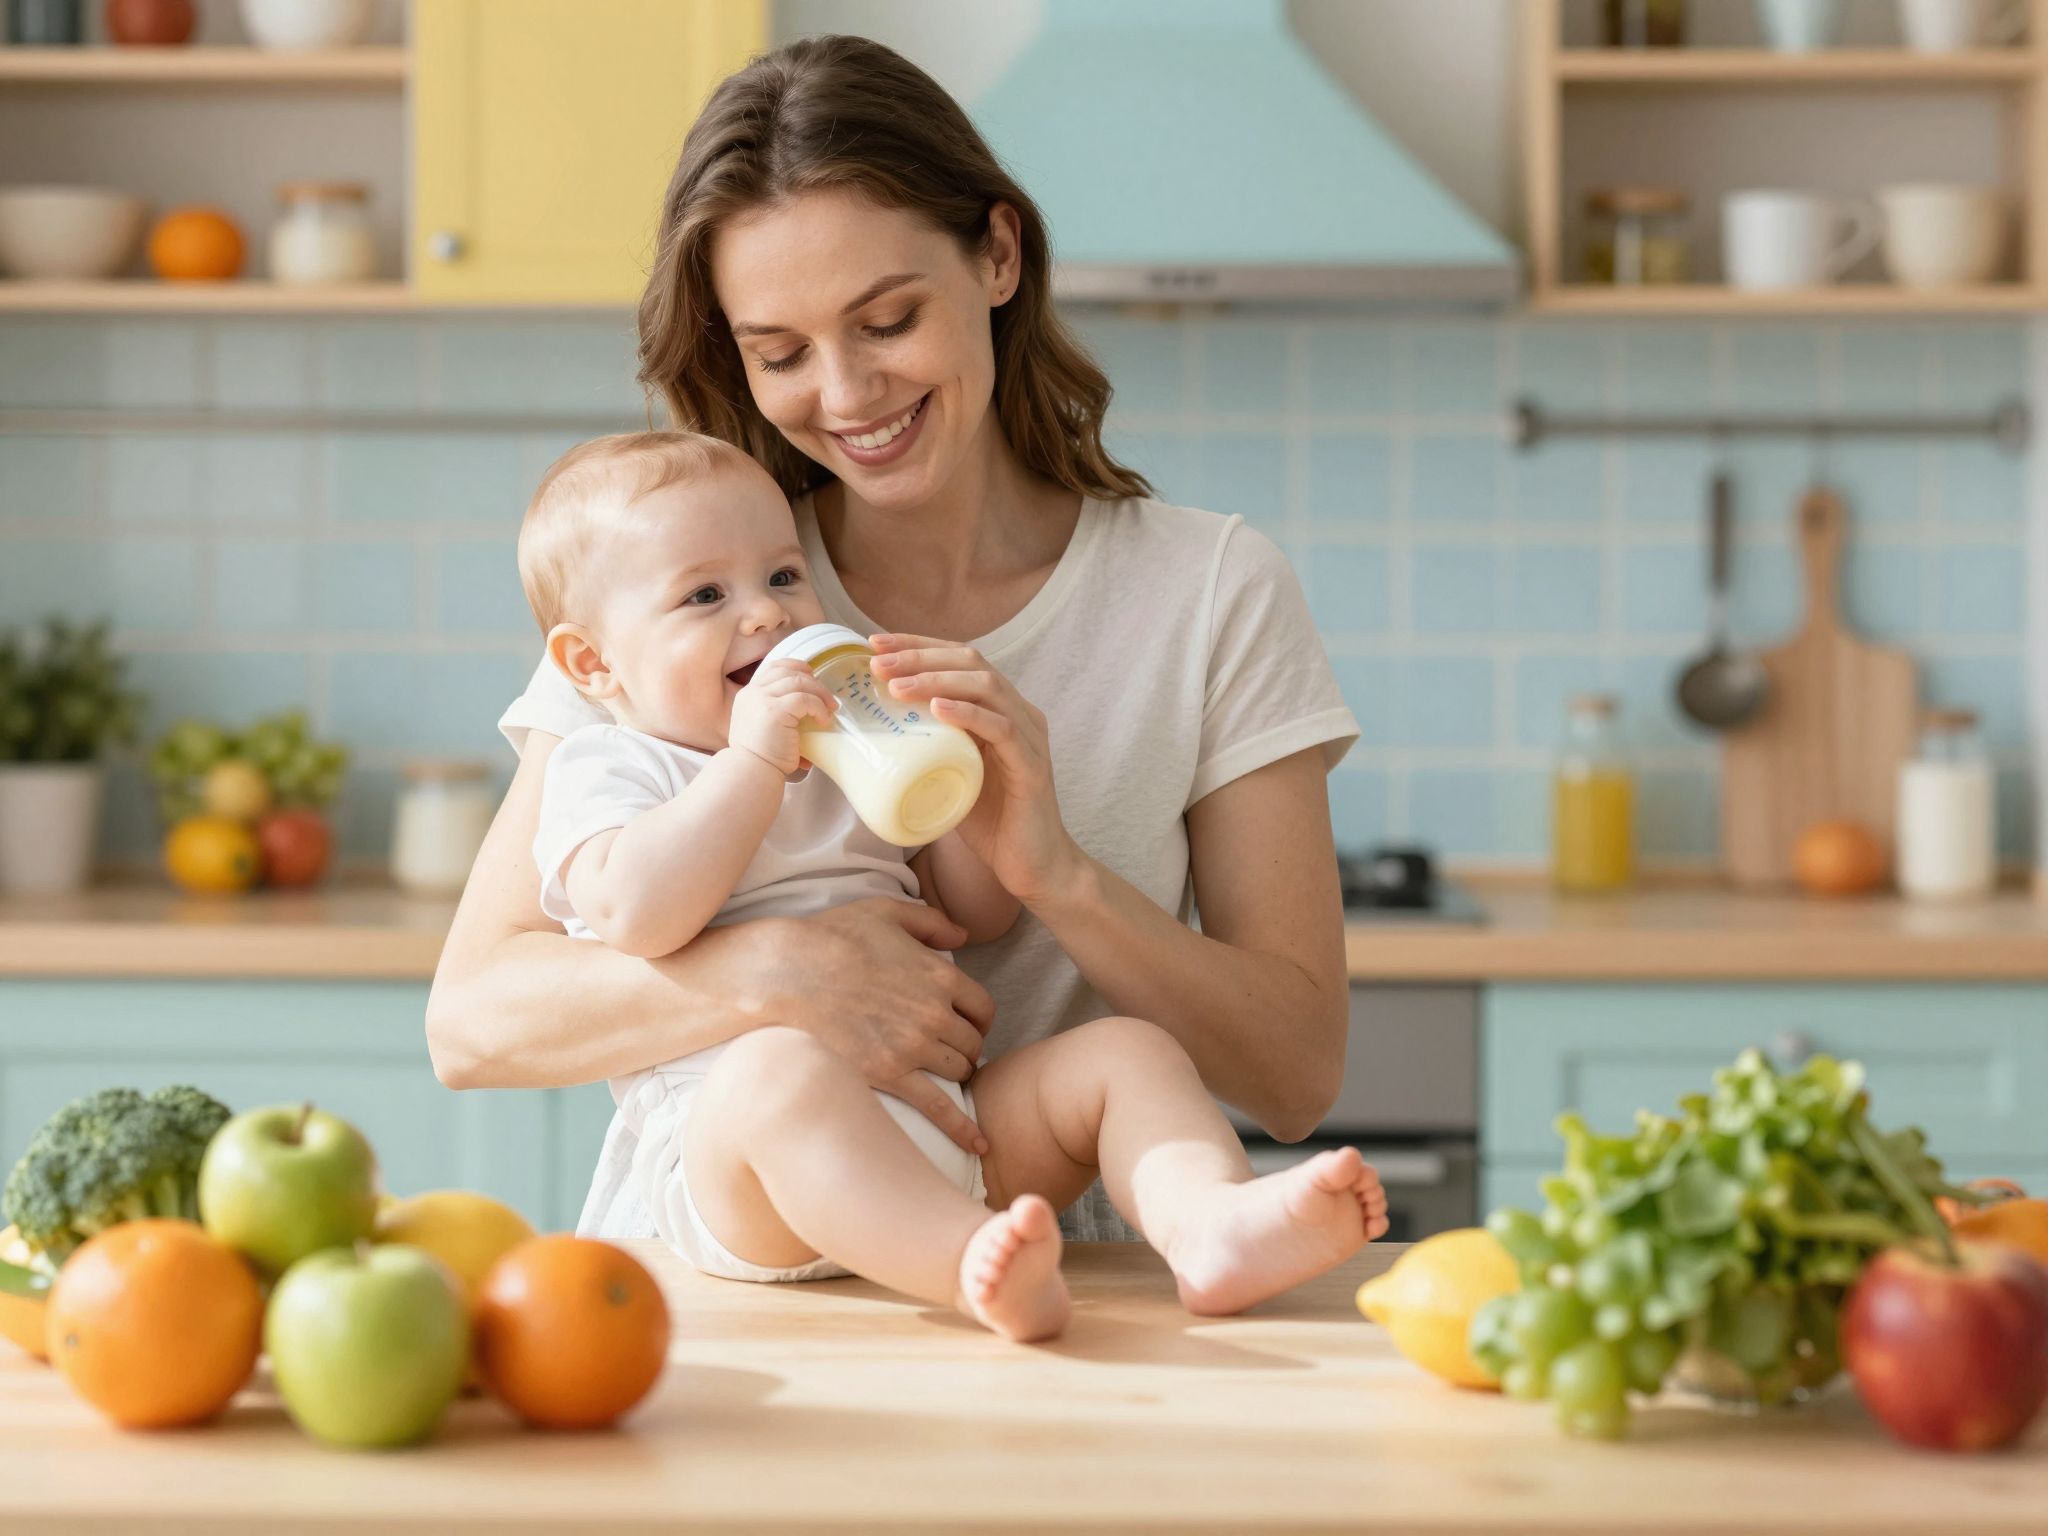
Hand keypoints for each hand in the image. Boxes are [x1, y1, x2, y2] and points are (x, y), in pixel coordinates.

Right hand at [726, 658, 836, 775]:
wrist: (751, 773)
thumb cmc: (761, 758)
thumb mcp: (763, 727)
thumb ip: (777, 713)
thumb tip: (809, 711)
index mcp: (748, 695)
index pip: (774, 668)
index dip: (796, 667)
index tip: (812, 676)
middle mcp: (753, 693)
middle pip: (789, 671)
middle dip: (812, 681)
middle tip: (827, 697)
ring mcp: (762, 700)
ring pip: (799, 682)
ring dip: (820, 693)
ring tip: (830, 708)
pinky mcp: (775, 711)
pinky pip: (805, 699)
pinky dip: (818, 707)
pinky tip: (823, 720)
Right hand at [743, 897, 995, 1154]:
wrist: (787, 974)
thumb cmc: (832, 937)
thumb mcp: (886, 911)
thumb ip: (931, 921)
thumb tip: (963, 934)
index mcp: (941, 974)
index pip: (983, 1007)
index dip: (977, 1018)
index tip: (966, 1025)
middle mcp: (936, 1012)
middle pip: (973, 1042)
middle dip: (965, 1047)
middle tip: (950, 1052)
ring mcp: (914, 1046)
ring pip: (959, 1072)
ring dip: (955, 1075)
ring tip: (941, 1076)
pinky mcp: (889, 1074)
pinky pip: (939, 1107)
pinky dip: (962, 1127)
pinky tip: (978, 1144)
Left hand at [867, 633, 1083, 905]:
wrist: (1035, 867)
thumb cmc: (991, 824)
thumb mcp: (949, 776)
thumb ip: (925, 753)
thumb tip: (866, 742)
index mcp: (999, 709)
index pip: (958, 660)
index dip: (918, 645)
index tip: (874, 644)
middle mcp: (1019, 712)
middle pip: (970, 662)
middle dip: (920, 655)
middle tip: (876, 660)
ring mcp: (1029, 736)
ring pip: (986, 687)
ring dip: (936, 680)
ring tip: (896, 685)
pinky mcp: (1032, 766)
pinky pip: (1002, 729)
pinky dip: (969, 714)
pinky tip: (938, 709)